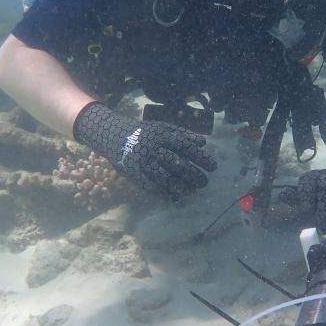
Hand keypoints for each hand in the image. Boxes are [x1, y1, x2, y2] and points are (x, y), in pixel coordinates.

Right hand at [73, 102, 216, 199]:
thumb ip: (182, 133)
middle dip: (194, 174)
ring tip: (193, 191)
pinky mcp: (135, 174)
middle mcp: (153, 148)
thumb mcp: (162, 127)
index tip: (213, 166)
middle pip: (179, 164)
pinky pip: (152, 186)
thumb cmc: (143, 132)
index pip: (186, 147)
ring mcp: (143, 162)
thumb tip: (202, 142)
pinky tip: (176, 198)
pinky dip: (165, 193)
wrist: (112, 135)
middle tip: (205, 181)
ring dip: (182, 186)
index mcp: (161, 135)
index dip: (201, 157)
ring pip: (166, 177)